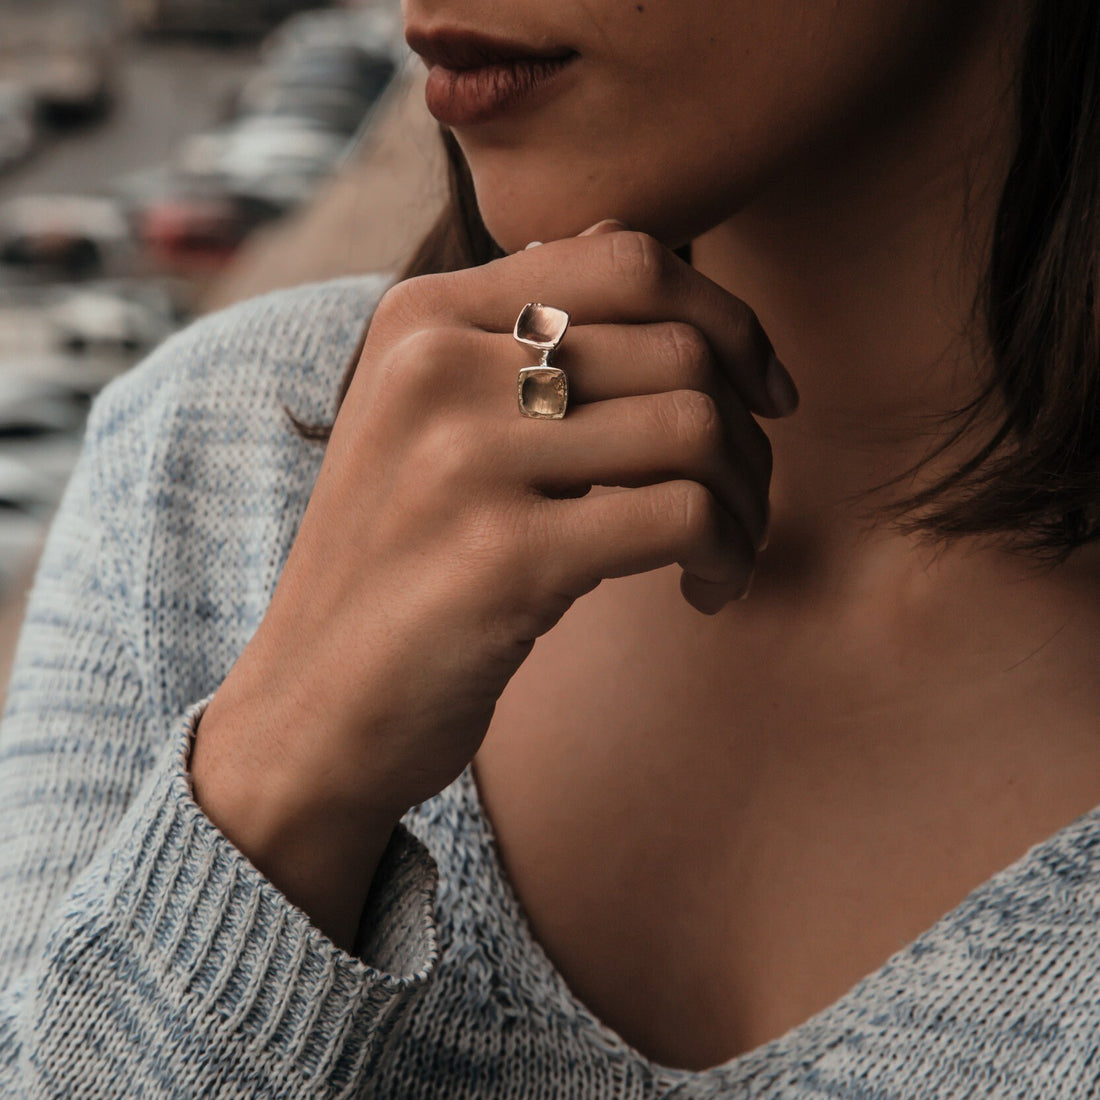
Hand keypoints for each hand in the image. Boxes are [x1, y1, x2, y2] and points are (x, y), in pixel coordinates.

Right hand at [191, 222, 796, 946]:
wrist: (311, 708)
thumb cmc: (398, 566)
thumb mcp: (427, 423)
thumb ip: (514, 333)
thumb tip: (631, 240)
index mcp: (421, 318)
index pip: (628, 256)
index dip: (728, 318)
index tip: (763, 392)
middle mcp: (434, 368)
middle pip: (678, 347)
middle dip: (746, 431)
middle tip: (741, 498)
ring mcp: (462, 461)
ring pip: (693, 425)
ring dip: (745, 498)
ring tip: (724, 551)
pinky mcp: (501, 559)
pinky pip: (683, 515)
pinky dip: (728, 553)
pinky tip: (708, 590)